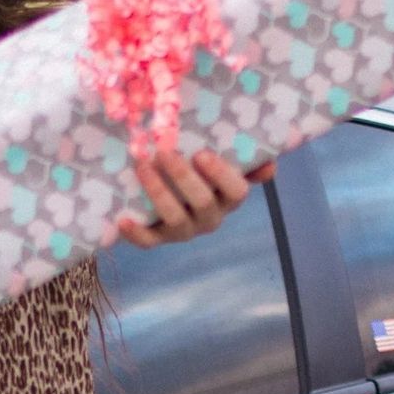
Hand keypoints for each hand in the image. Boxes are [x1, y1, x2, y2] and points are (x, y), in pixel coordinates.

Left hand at [117, 150, 276, 248]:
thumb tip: (270, 164)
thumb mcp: (219, 161)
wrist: (161, 188)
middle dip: (183, 177)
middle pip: (203, 202)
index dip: (221, 174)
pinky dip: (136, 233)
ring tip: (142, 166)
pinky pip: (149, 241)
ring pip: (176, 219)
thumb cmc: (195, 168)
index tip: (202, 153)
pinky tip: (123, 219)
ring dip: (159, 192)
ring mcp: (184, 230)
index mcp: (228, 197)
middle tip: (164, 152)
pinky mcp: (159, 238)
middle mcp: (210, 217)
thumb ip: (244, 158)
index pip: (237, 192)